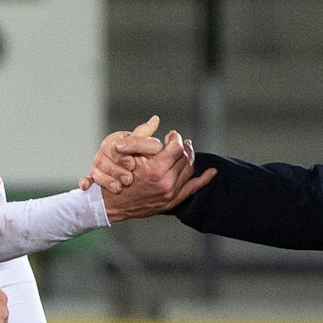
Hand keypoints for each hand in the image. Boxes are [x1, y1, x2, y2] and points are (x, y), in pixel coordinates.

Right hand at [78, 116, 165, 193]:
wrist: (127, 168)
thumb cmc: (135, 152)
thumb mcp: (140, 142)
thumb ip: (145, 135)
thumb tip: (155, 120)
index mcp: (114, 140)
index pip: (116, 145)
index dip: (123, 156)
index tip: (132, 163)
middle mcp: (103, 152)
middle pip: (104, 159)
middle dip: (116, 170)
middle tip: (128, 179)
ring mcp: (97, 165)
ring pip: (97, 171)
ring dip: (107, 180)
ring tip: (118, 188)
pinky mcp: (93, 177)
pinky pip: (87, 179)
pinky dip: (85, 182)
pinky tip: (85, 186)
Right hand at [101, 129, 215, 220]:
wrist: (111, 203)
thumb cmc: (116, 176)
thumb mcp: (126, 153)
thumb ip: (141, 136)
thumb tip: (155, 119)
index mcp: (156, 169)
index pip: (176, 147)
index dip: (175, 138)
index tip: (171, 135)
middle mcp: (166, 183)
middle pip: (184, 158)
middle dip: (183, 147)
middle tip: (179, 142)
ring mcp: (170, 194)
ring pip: (189, 171)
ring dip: (190, 158)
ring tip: (186, 151)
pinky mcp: (171, 202)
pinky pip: (192, 189)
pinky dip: (204, 180)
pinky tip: (212, 172)